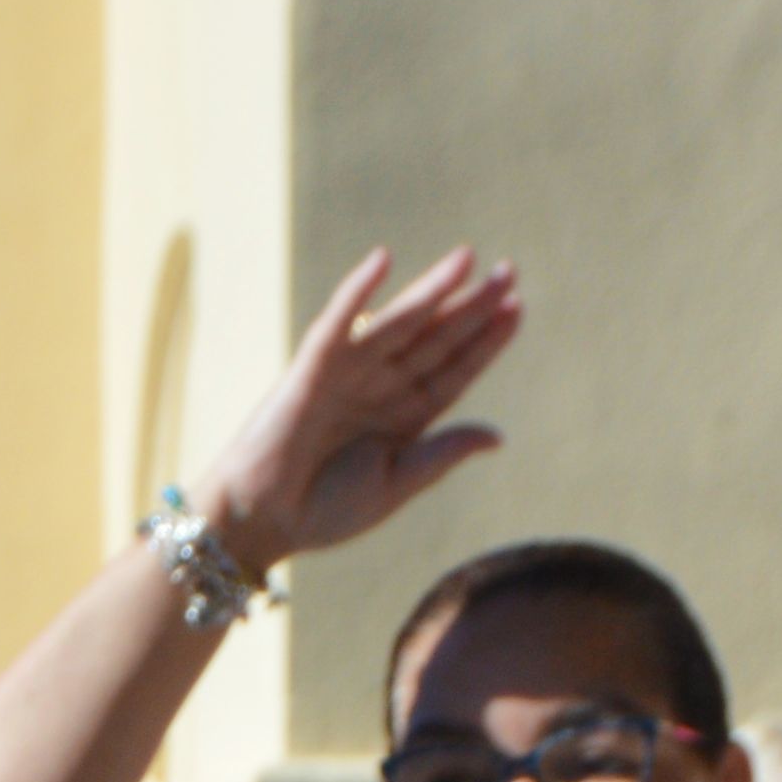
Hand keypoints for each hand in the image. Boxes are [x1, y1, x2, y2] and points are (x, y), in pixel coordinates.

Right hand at [187, 247, 522, 578]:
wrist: (263, 522)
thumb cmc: (325, 512)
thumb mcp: (397, 484)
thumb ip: (442, 454)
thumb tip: (499, 436)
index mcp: (405, 417)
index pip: (454, 369)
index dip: (486, 340)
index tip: (517, 308)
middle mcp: (381, 387)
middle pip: (436, 338)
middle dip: (472, 306)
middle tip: (509, 270)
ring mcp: (348, 372)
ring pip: (400, 323)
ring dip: (431, 290)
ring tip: (468, 260)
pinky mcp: (313, 366)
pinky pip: (339, 322)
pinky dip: (357, 291)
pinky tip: (382, 261)